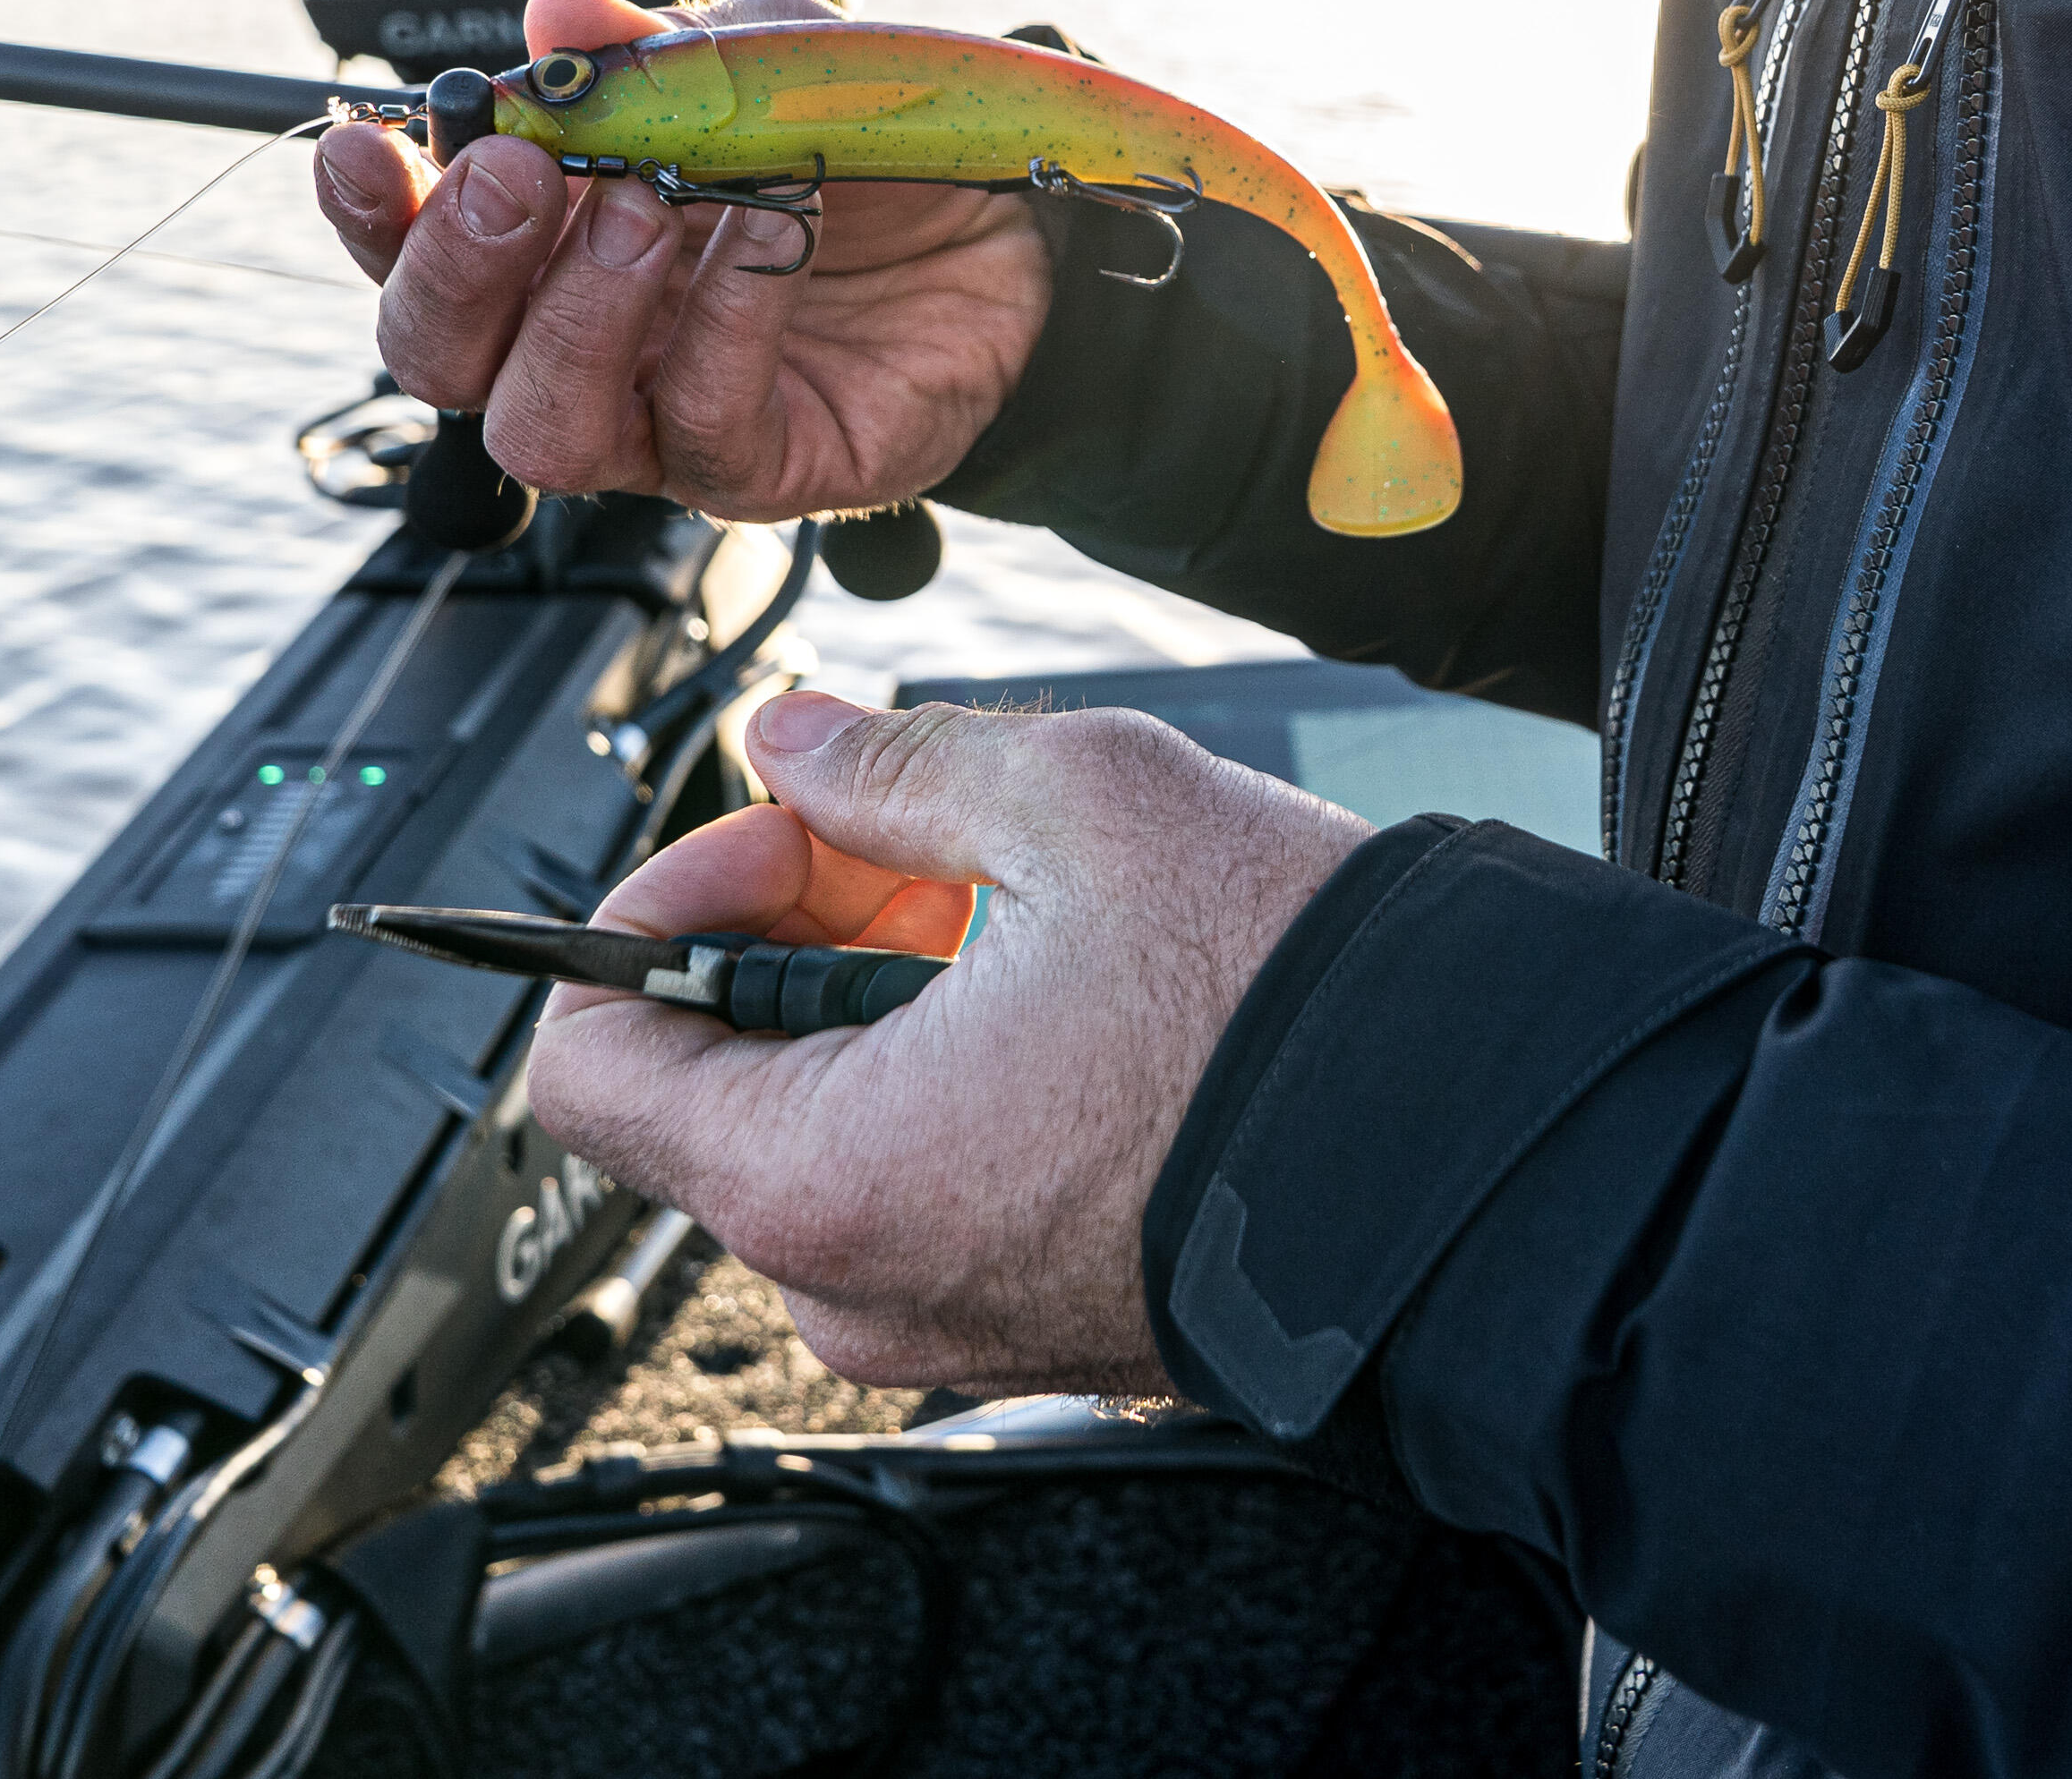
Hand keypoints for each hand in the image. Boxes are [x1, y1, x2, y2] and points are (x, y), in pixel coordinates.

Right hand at [310, 0, 1052, 514]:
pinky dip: (727, 316)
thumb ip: (662, 49)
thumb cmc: (857, 149)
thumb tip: (562, 14)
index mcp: (542, 242)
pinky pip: (702, 420)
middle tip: (519, 173)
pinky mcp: (761, 468)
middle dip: (456, 264)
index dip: (368, 208)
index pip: (406, 249)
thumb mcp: (765, 62)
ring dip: (579, 310)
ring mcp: (660, 420)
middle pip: (440, 356)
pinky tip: (774, 231)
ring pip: (543, 425)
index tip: (362, 143)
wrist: (1010, 224)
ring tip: (648, 207)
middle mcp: (577, 345)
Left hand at [526, 690, 1370, 1393]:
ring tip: (1033, 912)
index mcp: (825, 1178)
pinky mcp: (1038, 1325)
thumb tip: (797, 745)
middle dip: (807, 928)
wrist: (1481, 1161)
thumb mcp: (1081, 799)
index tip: (778, 830)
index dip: (665, 905)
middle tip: (934, 842)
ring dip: (894, 993)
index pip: (590, 1063)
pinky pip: (933, 1185)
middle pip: (723, 1082)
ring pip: (838, 1124)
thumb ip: (895, 763)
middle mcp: (862, 1285)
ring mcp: (951, 1326)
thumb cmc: (1291, 1010)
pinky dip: (966, 1075)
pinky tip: (1080, 996)